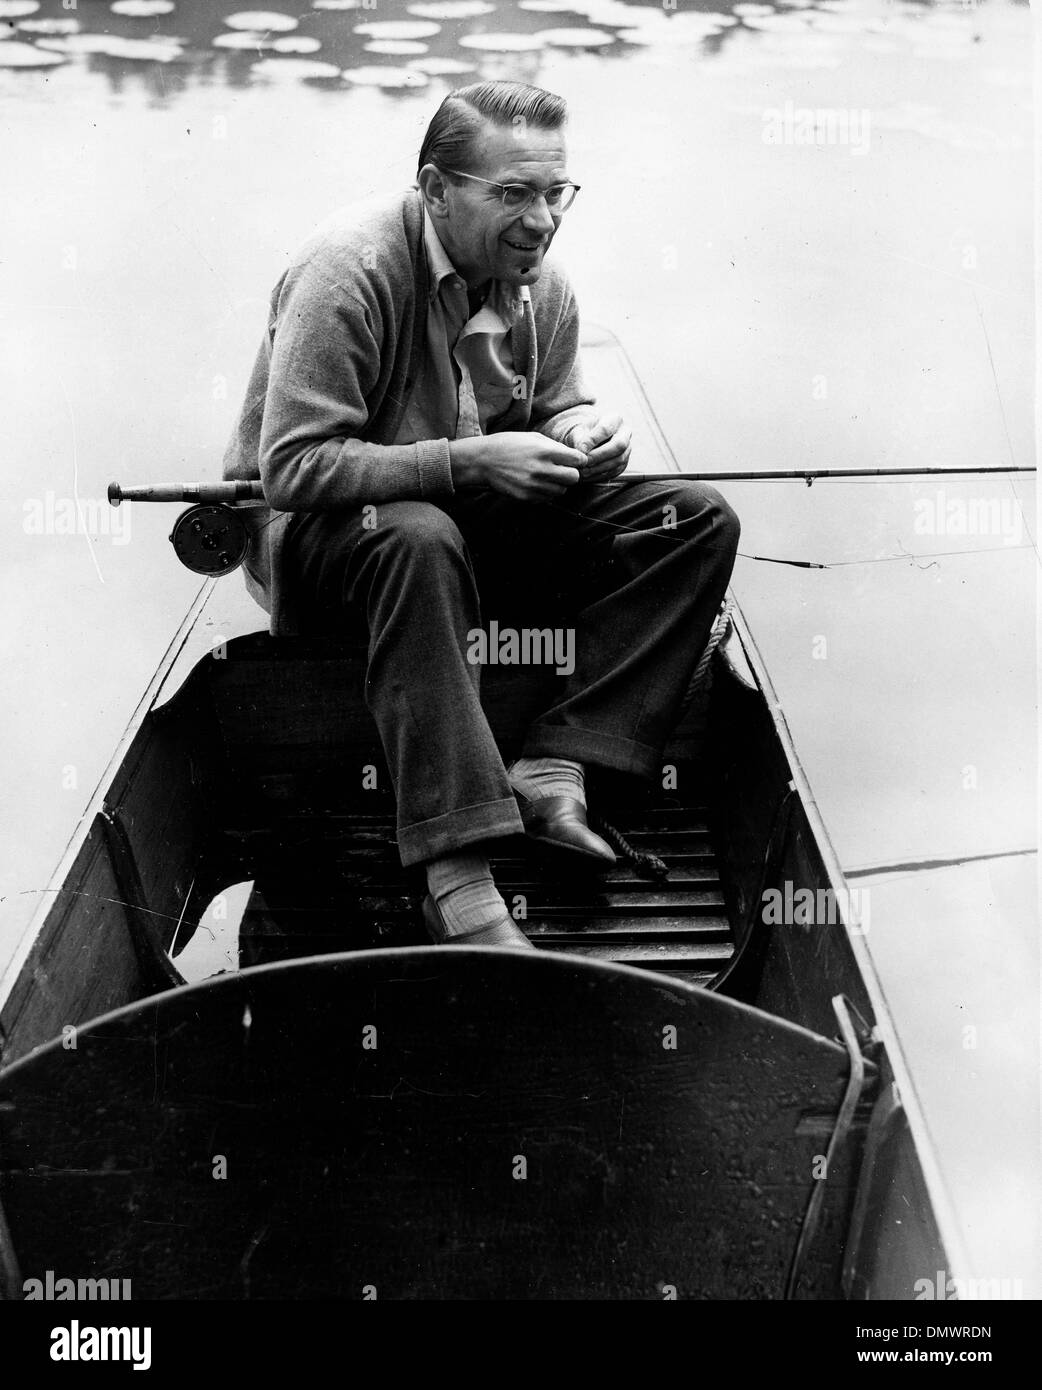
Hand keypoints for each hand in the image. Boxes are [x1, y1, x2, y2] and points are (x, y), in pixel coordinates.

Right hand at [450, 432, 583, 500]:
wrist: (483, 461)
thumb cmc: (509, 445)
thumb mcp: (533, 438)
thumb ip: (555, 447)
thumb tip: (574, 456)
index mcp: (545, 451)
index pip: (578, 460)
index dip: (578, 460)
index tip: (574, 460)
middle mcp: (542, 469)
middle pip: (574, 478)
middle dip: (571, 473)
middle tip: (562, 470)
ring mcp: (534, 485)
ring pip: (561, 491)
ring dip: (558, 484)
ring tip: (546, 476)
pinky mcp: (527, 497)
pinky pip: (547, 498)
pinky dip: (545, 492)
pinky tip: (535, 483)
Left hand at [569, 414, 631, 480]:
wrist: (589, 444)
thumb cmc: (584, 435)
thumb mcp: (578, 432)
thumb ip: (579, 439)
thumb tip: (581, 450)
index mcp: (614, 419)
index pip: (606, 429)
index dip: (592, 441)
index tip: (580, 449)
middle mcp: (625, 433)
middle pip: (619, 445)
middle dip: (599, 455)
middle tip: (584, 462)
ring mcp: (627, 449)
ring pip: (618, 460)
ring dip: (599, 467)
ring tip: (583, 470)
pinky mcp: (623, 464)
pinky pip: (615, 471)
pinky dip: (600, 475)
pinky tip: (588, 475)